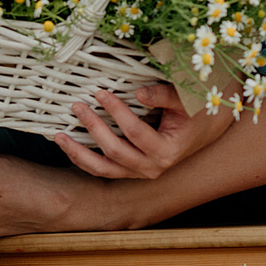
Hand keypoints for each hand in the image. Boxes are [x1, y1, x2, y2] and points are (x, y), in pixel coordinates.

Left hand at [49, 81, 229, 179]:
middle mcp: (152, 168)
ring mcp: (139, 172)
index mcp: (167, 152)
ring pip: (104, 169)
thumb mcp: (185, 101)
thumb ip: (163, 96)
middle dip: (94, 127)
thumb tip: (137, 93)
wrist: (205, 130)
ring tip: (59, 136)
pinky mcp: (130, 171)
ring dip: (79, 152)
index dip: (116, 112)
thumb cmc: (196, 112)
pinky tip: (68, 146)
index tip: (101, 92)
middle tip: (78, 105)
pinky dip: (84, 160)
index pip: (135, 132)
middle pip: (116, 150)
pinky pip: (103, 170)